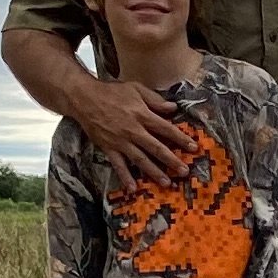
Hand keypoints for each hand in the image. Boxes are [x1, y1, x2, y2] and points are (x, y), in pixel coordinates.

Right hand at [80, 77, 197, 187]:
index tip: (193, 148)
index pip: (165, 128)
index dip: (180, 138)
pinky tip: (133, 188)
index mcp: (141, 114)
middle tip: (184, 171)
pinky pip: (118, 165)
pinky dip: (125, 177)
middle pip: (156, 147)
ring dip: (154, 172)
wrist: (84, 98)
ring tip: (166, 183)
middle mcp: (133, 130)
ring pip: (140, 159)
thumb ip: (155, 100)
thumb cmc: (111, 91)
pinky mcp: (109, 148)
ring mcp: (120, 141)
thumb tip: (173, 108)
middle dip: (172, 160)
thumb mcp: (136, 89)